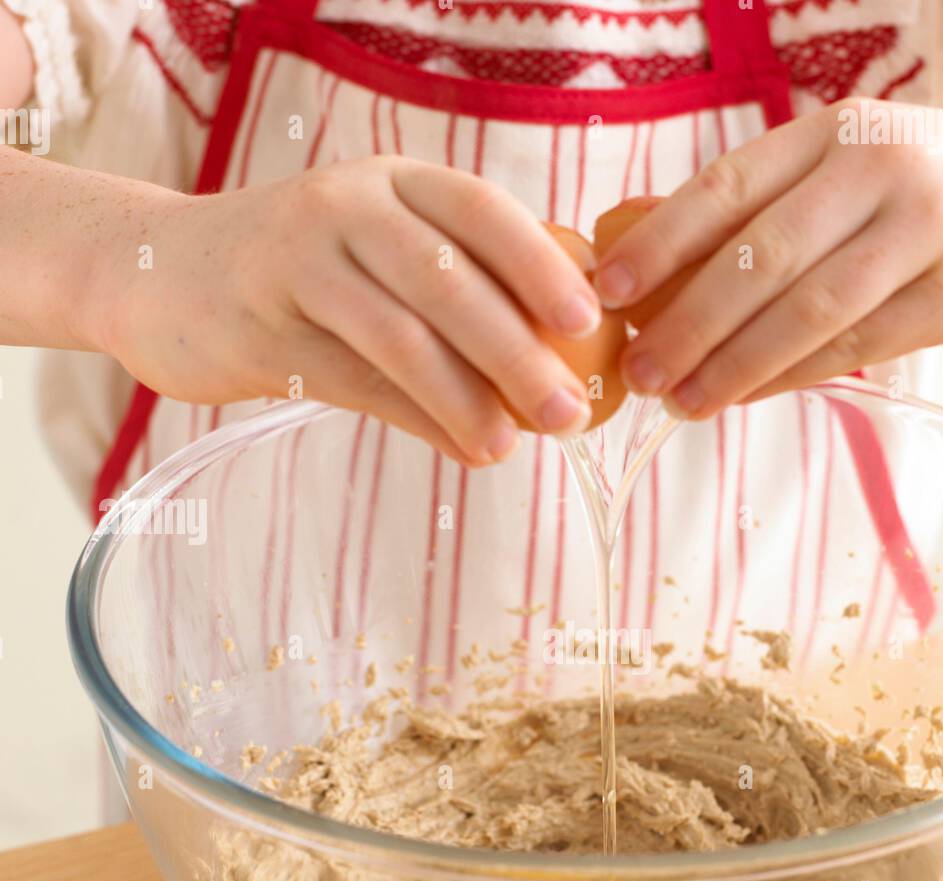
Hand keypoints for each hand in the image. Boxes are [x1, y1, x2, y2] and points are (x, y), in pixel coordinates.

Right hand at [98, 158, 601, 464]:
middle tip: (569, 412)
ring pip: (399, 336)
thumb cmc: (302, 276)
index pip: (480, 210)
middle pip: (448, 279)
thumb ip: (456, 291)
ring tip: (510, 448)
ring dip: (466, 399)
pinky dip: (417, 420)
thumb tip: (563, 363)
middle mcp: (344, 207)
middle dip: (517, 351)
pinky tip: (462, 448)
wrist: (163, 275)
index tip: (591, 323)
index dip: (540, 264)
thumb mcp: (379, 258)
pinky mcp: (261, 328)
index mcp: (390, 181)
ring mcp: (297, 264)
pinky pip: (356, 382)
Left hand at [594, 97, 942, 416]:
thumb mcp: (859, 171)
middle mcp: (877, 167)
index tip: (605, 294)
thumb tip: (662, 272)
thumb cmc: (938, 194)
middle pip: (757, 257)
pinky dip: (792, 377)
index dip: (658, 244)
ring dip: (733, 364)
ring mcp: (924, 228)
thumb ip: (777, 210)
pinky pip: (854, 346)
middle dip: (685, 323)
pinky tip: (747, 398)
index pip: (726, 188)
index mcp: (836, 131)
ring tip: (681, 402)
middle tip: (637, 373)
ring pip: (804, 310)